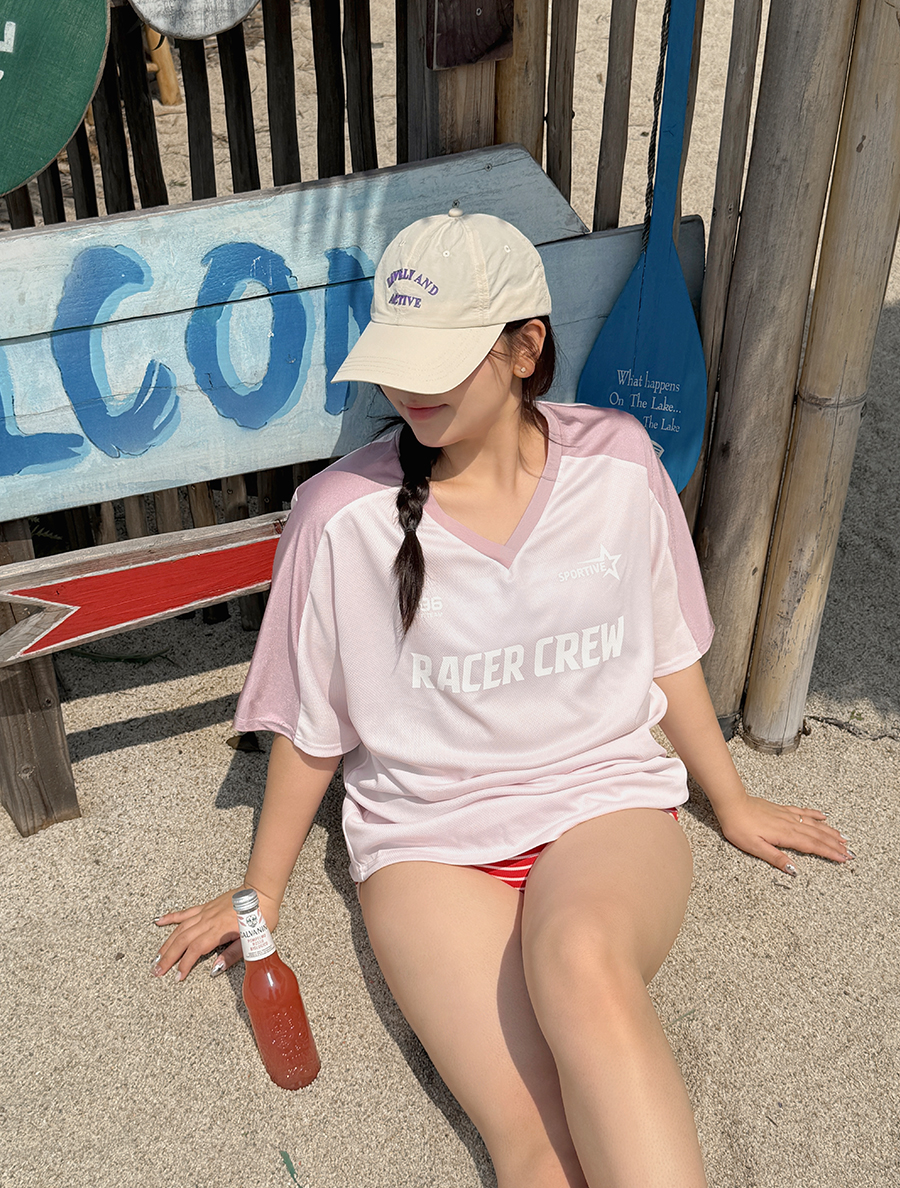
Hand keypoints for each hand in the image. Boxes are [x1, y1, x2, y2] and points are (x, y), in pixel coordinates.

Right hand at [151, 887, 280, 981]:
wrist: (260, 892)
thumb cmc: (259, 916)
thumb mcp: (250, 940)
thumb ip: (231, 955)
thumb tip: (215, 969)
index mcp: (219, 930)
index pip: (195, 950)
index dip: (185, 964)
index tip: (177, 977)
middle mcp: (208, 921)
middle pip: (182, 940)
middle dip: (168, 957)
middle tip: (156, 971)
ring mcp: (205, 913)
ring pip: (180, 929)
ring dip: (167, 943)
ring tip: (156, 957)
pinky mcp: (206, 907)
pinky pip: (185, 913)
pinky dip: (171, 917)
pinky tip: (159, 921)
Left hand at [716, 795, 852, 873]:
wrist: (731, 803)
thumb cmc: (739, 826)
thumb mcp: (754, 847)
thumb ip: (776, 858)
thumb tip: (794, 870)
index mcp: (785, 835)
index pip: (813, 846)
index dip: (830, 853)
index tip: (844, 858)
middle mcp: (789, 824)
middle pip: (817, 835)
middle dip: (835, 844)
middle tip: (850, 852)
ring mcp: (786, 815)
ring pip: (813, 824)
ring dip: (830, 831)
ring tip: (843, 838)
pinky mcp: (781, 809)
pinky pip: (803, 811)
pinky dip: (815, 814)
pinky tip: (824, 816)